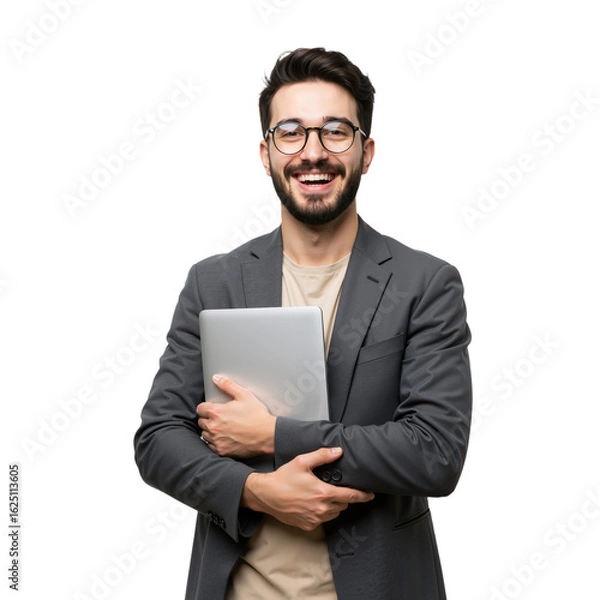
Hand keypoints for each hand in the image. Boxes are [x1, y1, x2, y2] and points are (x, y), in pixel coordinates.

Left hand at [197, 375, 275, 457]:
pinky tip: (225, 437)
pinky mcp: (221, 450)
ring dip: (210, 430)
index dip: (206, 407)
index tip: (211, 408)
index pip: (200, 409)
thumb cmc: (257, 416)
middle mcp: (213, 427)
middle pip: (201, 421)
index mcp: (217, 412)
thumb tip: (216, 379)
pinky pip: (211, 446)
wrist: (267, 435)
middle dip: (207, 418)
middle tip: (219, 417)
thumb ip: (228, 385)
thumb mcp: (244, 395)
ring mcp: (217, 440)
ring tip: (222, 427)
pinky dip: (215, 442)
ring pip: (205, 434)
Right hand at [241, 447, 374, 530]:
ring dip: (334, 505)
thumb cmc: (283, 478)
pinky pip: (323, 520)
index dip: (363, 495)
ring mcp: (314, 519)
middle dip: (344, 496)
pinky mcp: (308, 525)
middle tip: (337, 488)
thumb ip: (322, 456)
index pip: (350, 496)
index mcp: (322, 492)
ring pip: (334, 513)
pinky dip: (323, 512)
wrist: (266, 495)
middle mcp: (321, 508)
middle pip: (344, 504)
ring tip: (324, 494)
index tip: (370, 495)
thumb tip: (338, 451)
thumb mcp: (302, 462)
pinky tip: (314, 503)